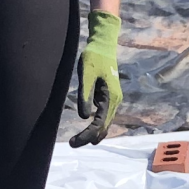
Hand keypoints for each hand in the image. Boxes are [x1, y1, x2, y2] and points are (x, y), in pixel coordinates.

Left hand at [72, 11, 121, 145]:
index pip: (99, 124)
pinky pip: (105, 117)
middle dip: (89, 138)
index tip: (73, 142)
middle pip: (104, 127)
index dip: (86, 135)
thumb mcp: (86, 74)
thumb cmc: (93, 57)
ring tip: (77, 141)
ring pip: (106, 124)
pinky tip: (88, 130)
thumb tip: (84, 117)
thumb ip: (85, 95)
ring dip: (93, 134)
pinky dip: (97, 126)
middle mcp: (116, 102)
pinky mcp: (110, 97)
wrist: (104, 45)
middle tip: (72, 144)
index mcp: (111, 98)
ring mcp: (114, 100)